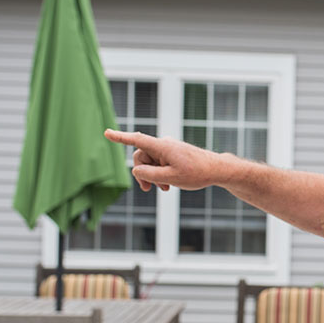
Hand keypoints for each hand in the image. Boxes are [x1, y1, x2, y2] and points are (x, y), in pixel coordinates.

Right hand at [104, 129, 218, 192]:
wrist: (217, 170)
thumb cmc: (197, 173)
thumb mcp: (171, 178)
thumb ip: (150, 175)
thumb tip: (136, 170)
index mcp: (162, 147)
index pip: (137, 140)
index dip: (120, 138)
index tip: (106, 133)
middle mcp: (164, 145)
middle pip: (141, 156)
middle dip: (142, 173)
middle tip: (148, 190)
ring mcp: (168, 149)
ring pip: (150, 162)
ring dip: (153, 176)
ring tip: (165, 189)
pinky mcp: (173, 154)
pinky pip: (159, 163)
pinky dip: (160, 174)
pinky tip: (168, 185)